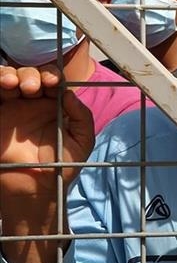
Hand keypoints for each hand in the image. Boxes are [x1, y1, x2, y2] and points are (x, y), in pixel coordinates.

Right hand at [0, 65, 93, 196]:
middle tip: (31, 87)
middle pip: (30, 75)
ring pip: (8, 79)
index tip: (52, 83)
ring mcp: (12, 108)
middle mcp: (33, 102)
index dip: (52, 76)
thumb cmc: (63, 165)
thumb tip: (69, 94)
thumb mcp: (82, 141)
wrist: (36, 187)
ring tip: (13, 84)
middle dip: (30, 75)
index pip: (53, 81)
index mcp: (55, 104)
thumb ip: (82, 116)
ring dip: (10, 75)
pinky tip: (3, 85)